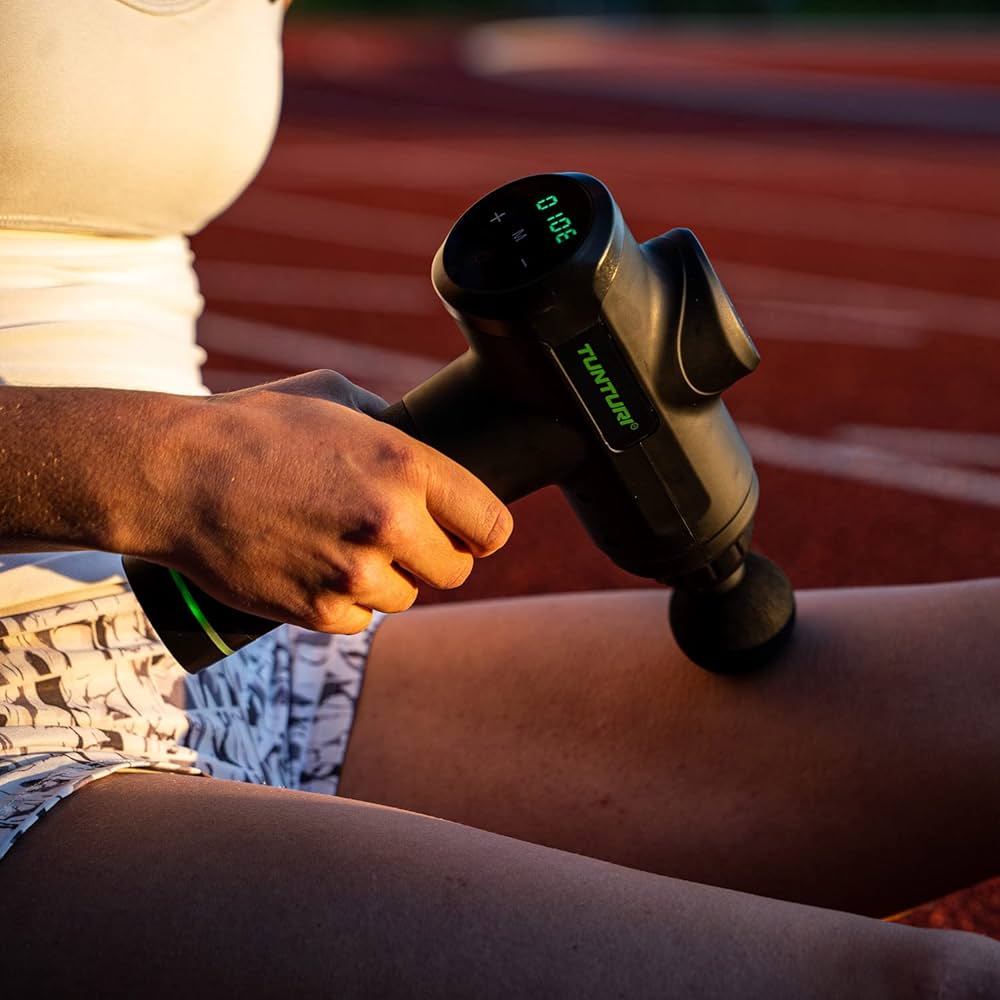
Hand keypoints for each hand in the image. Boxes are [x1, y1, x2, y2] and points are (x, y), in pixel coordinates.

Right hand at [149, 371, 512, 633]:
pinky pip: (359, 621)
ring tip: (342, 547)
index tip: (471, 534)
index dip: (484, 532)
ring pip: (405, 597)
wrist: (175, 474)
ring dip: (384, 580)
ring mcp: (355, 574)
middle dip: (435, 558)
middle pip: (456, 571)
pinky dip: (343, 604)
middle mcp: (391, 523)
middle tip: (404, 543)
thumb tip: (422, 439)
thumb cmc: (253, 427)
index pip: (492, 525)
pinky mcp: (318, 613)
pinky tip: (314, 571)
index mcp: (407, 465)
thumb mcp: (334, 397)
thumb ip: (390, 423)